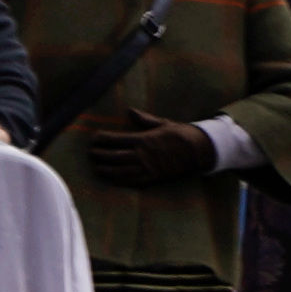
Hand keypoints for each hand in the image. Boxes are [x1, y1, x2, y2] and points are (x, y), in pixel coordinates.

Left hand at [74, 112, 219, 188]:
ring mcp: (148, 167)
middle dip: (100, 155)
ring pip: (121, 170)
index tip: (94, 138)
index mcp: (144, 139)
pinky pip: (134, 181)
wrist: (200, 149)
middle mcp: (144, 154)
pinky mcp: (155, 177)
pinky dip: (121, 181)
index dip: (102, 139)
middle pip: (115, 155)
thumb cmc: (181, 134)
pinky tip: (111, 179)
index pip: (116, 139)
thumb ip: (144, 119)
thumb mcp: (163, 123)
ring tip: (96, 167)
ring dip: (106, 169)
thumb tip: (130, 110)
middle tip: (90, 153)